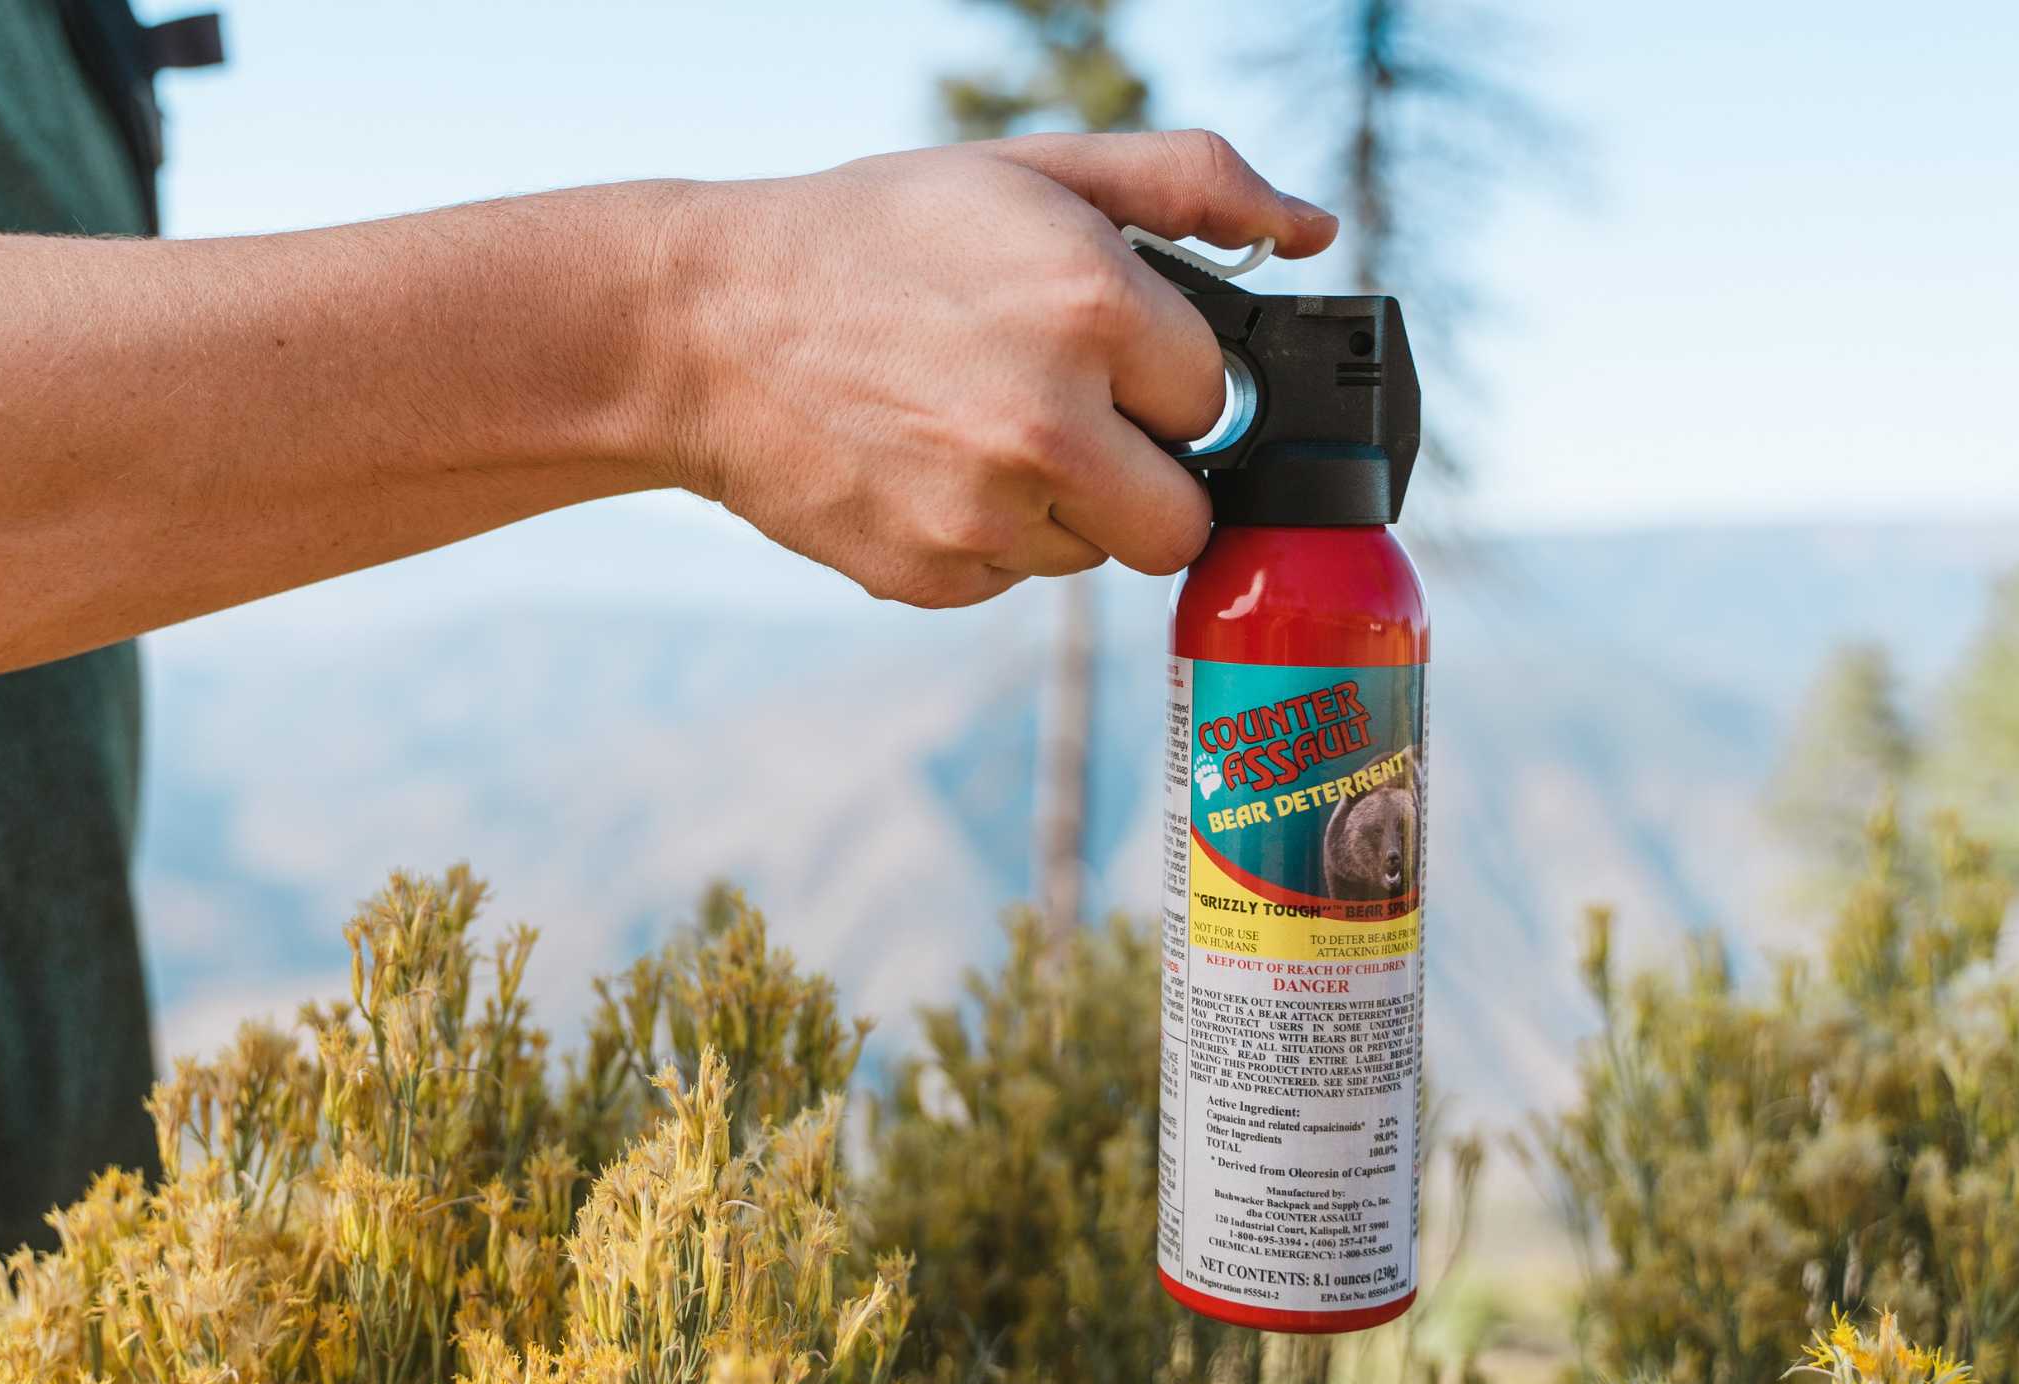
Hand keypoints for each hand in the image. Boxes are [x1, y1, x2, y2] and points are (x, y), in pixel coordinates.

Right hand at [650, 131, 1338, 607]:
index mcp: (1092, 307)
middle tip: (1067, 416)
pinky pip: (1013, 579)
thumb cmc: (876, 237)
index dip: (1161, 374)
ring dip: (1062, 505)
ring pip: (1096, 553)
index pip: (1214, 396)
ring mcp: (988, 516)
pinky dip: (986, 536)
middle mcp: (1050, 424)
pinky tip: (925, 466)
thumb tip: (1314, 230)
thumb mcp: (1034, 170)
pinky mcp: (934, 578)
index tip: (1103, 352)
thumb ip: (1191, 182)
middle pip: (1182, 517)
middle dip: (1142, 472)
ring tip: (973, 425)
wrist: (703, 327)